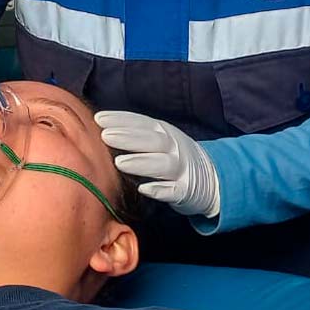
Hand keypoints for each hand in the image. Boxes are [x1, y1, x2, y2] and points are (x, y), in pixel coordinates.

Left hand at [95, 111, 220, 217]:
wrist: (210, 178)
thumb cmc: (173, 157)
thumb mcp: (159, 139)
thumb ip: (136, 134)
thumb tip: (101, 128)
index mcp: (165, 132)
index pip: (142, 123)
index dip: (121, 120)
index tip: (99, 119)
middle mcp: (174, 147)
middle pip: (151, 140)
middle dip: (128, 138)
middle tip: (105, 136)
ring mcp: (182, 169)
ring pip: (162, 164)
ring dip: (141, 163)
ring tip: (119, 163)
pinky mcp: (186, 190)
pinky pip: (174, 190)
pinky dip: (159, 189)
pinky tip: (143, 189)